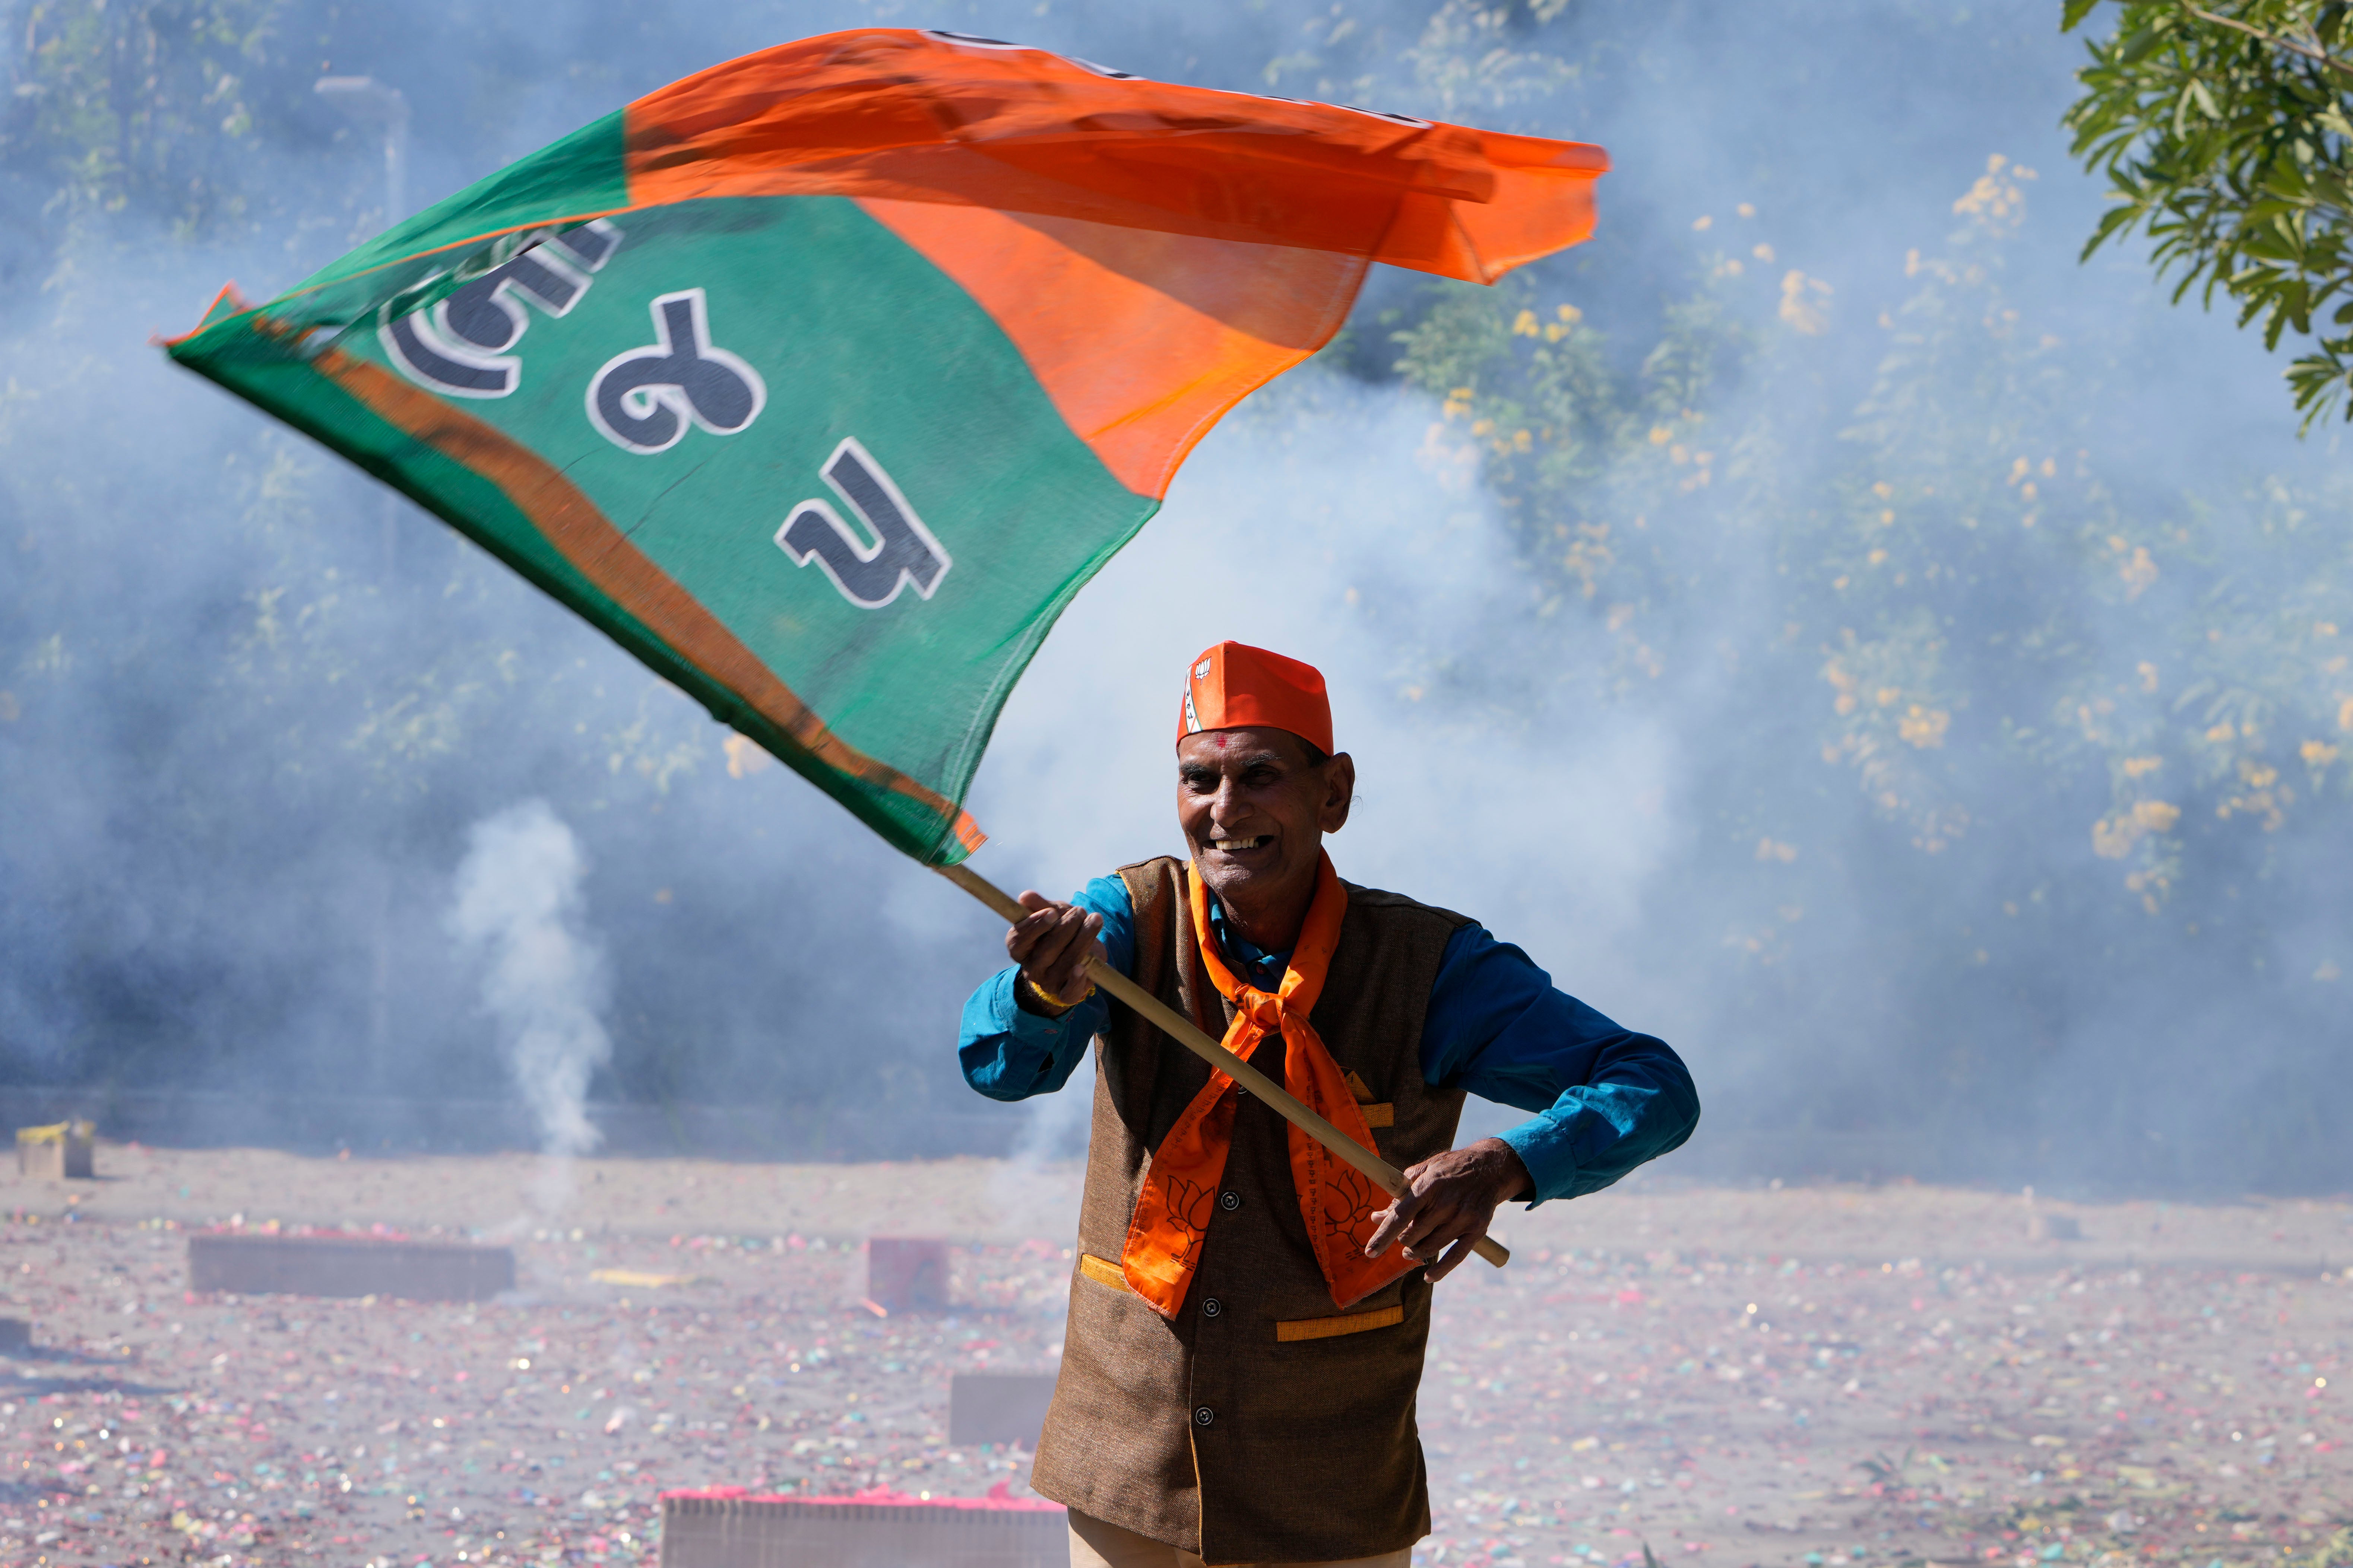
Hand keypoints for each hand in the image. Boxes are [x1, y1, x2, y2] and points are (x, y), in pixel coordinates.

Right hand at [1007, 891, 1104, 1013]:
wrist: (1078, 959)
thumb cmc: (1061, 932)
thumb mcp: (1052, 915)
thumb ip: (1040, 906)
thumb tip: (1024, 897)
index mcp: (1019, 948)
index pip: (1019, 939)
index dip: (1035, 925)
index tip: (1052, 911)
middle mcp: (1031, 968)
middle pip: (1046, 950)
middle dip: (1066, 928)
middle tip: (1080, 910)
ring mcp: (1048, 982)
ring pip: (1065, 963)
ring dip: (1082, 939)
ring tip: (1095, 919)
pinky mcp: (1065, 993)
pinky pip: (1069, 991)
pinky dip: (1076, 980)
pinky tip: (1083, 968)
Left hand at [1362, 1137, 1530, 1282]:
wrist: (1489, 1168)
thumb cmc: (1449, 1170)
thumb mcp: (1423, 1171)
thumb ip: (1400, 1195)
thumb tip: (1377, 1218)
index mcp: (1429, 1186)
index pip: (1401, 1216)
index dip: (1383, 1236)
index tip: (1370, 1252)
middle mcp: (1446, 1203)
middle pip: (1413, 1235)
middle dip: (1403, 1239)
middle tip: (1403, 1235)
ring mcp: (1463, 1218)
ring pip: (1430, 1247)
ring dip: (1415, 1252)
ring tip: (1410, 1250)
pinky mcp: (1477, 1230)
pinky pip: (1455, 1257)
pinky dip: (1441, 1270)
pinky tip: (1429, 1277)